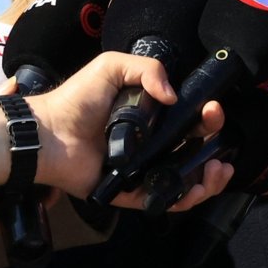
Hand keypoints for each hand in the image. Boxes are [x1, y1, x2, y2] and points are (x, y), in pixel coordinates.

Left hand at [0, 51, 226, 207]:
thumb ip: (147, 70)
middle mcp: (149, 145)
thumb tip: (174, 97)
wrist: (49, 133)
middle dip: (215, 145)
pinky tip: (197, 187)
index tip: (212, 110)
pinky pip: (163, 200)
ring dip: (209, 177)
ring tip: (218, 169)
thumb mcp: (112, 67)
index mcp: (149, 117)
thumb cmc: (77, 100)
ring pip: (186, 179)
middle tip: (217, 135)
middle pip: (194, 151)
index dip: (206, 117)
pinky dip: (185, 198)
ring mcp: (142, 170)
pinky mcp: (130, 193)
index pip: (187, 120)